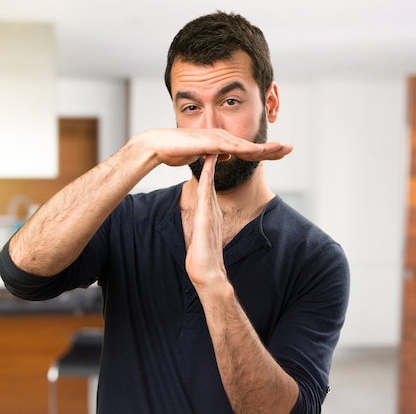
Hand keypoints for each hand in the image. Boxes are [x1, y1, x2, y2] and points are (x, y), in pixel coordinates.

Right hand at [136, 128, 291, 167]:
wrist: (158, 146)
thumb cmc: (175, 150)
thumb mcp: (200, 155)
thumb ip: (213, 155)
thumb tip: (225, 156)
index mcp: (220, 141)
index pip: (246, 147)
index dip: (264, 150)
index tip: (278, 153)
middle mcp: (222, 136)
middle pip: (251, 144)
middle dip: (271, 147)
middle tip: (290, 149)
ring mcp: (217, 138)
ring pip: (247, 145)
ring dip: (266, 148)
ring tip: (283, 150)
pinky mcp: (211, 142)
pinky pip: (234, 147)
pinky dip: (249, 150)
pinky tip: (262, 152)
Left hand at [185, 154, 226, 289]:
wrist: (208, 273)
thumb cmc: (202, 259)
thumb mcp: (201, 237)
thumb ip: (200, 228)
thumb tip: (197, 225)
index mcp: (211, 213)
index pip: (209, 186)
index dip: (210, 169)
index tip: (208, 153)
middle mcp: (213, 209)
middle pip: (214, 179)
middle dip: (217, 162)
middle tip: (218, 142)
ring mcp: (211, 211)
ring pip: (211, 181)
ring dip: (214, 163)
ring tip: (213, 144)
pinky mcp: (207, 215)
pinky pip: (208, 191)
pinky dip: (209, 176)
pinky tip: (208, 163)